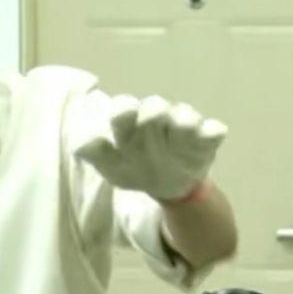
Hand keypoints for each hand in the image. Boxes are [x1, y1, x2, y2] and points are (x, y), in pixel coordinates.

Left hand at [72, 93, 226, 201]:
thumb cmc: (136, 169)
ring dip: (182, 120)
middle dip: (152, 114)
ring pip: (184, 115)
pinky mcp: (205, 138)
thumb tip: (79, 146)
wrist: (169, 186)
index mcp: (131, 123)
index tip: (121, 117)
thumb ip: (97, 156)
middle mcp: (157, 119)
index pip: (124, 108)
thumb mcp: (114, 168)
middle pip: (155, 107)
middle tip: (151, 120)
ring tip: (184, 130)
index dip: (123, 111)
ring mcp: (182, 127)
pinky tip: (213, 133)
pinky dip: (213, 131)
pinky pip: (212, 130)